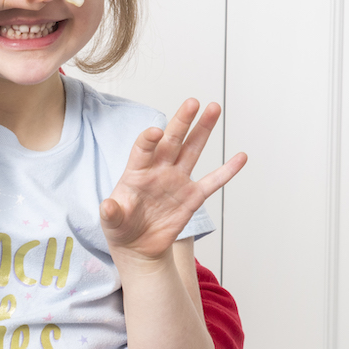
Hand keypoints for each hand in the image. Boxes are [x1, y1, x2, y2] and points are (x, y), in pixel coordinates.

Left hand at [100, 100, 246, 261]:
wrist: (138, 246)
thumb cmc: (121, 228)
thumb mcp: (112, 222)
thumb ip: (111, 213)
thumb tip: (107, 207)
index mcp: (137, 172)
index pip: (143, 149)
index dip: (148, 140)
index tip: (156, 132)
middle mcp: (159, 170)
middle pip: (172, 141)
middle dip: (182, 121)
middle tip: (192, 102)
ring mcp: (177, 181)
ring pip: (192, 150)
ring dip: (203, 130)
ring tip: (214, 108)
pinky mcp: (192, 197)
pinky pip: (212, 181)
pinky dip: (227, 170)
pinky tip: (240, 157)